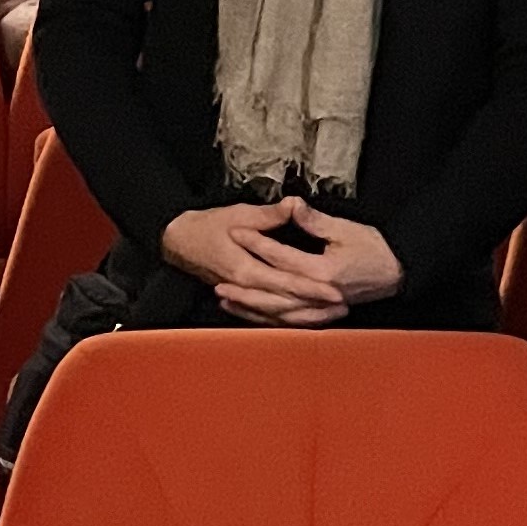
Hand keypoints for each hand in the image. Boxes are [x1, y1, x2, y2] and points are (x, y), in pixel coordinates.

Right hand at [161, 200, 348, 325]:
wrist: (181, 242)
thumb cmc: (209, 225)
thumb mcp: (239, 213)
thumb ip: (269, 215)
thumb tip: (293, 205)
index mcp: (246, 269)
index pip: (287, 282)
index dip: (313, 288)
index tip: (337, 290)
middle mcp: (246, 289)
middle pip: (288, 304)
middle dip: (317, 307)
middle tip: (344, 306)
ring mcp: (244, 297)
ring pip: (280, 315)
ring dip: (306, 317)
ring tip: (333, 316)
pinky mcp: (243, 299)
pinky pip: (268, 317)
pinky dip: (289, 320)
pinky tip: (306, 320)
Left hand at [215, 198, 402, 325]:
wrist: (398, 272)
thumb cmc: (375, 248)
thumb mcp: (346, 229)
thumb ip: (314, 221)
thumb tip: (292, 205)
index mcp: (323, 272)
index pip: (281, 256)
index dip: (257, 242)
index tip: (236, 231)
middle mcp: (319, 295)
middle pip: (274, 292)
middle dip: (244, 288)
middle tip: (217, 281)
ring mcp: (321, 308)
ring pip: (279, 312)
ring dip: (252, 308)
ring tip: (227, 301)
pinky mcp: (323, 314)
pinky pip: (292, 322)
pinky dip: (270, 319)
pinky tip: (254, 315)